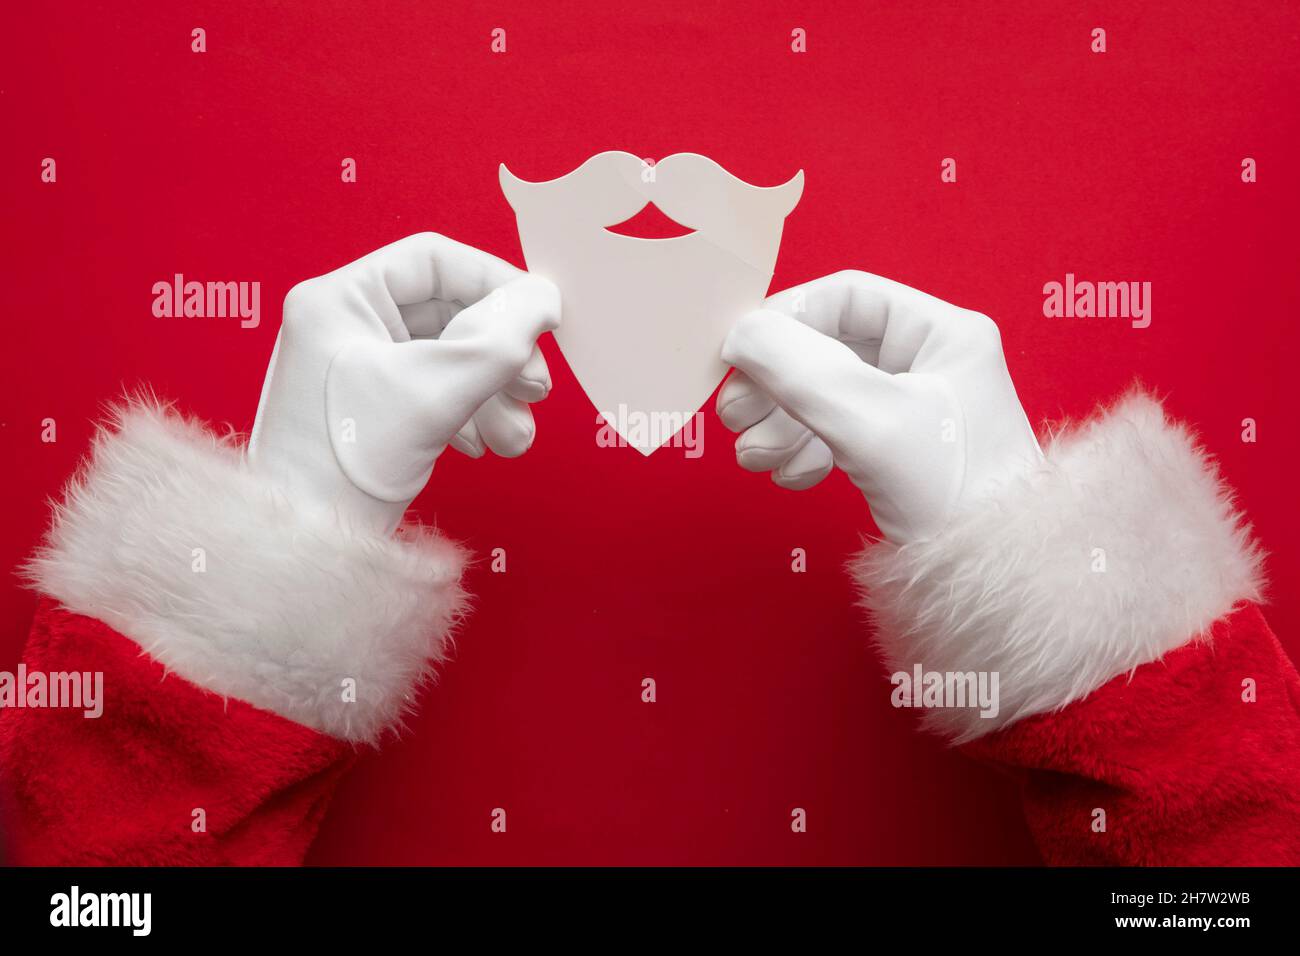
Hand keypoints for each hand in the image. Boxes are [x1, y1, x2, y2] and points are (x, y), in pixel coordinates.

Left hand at [248, 232, 559, 533]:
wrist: (302, 553)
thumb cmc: (344, 466)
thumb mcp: (433, 392)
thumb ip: (498, 340)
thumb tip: (544, 298)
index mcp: (338, 300)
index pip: (433, 262)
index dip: (496, 284)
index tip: (543, 320)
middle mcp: (343, 327)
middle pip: (447, 313)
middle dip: (499, 355)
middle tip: (535, 390)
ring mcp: (355, 371)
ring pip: (447, 359)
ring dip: (493, 394)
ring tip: (515, 437)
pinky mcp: (369, 413)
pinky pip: (434, 394)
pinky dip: (469, 415)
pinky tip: (482, 446)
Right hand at [718, 271, 1040, 542]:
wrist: (994, 586)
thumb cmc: (954, 496)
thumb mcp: (870, 422)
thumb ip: (799, 369)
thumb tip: (741, 333)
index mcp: (943, 334)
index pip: (846, 298)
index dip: (784, 319)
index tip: (737, 355)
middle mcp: (930, 363)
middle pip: (826, 347)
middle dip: (774, 382)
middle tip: (733, 416)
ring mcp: (914, 410)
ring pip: (824, 394)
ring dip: (778, 422)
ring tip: (756, 457)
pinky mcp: (900, 453)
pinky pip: (834, 433)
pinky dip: (802, 450)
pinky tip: (790, 475)